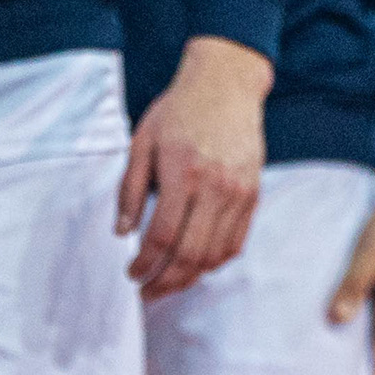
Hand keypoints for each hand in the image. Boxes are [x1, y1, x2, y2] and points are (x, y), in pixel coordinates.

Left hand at [118, 37, 267, 300]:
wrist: (226, 83)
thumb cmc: (177, 110)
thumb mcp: (142, 141)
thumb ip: (130, 189)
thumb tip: (121, 233)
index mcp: (181, 172)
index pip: (161, 236)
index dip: (144, 263)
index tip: (131, 274)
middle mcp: (214, 185)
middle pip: (190, 254)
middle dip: (165, 282)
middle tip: (146, 292)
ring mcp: (238, 192)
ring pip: (215, 255)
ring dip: (189, 278)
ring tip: (168, 283)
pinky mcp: (253, 194)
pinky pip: (235, 243)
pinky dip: (215, 262)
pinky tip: (196, 265)